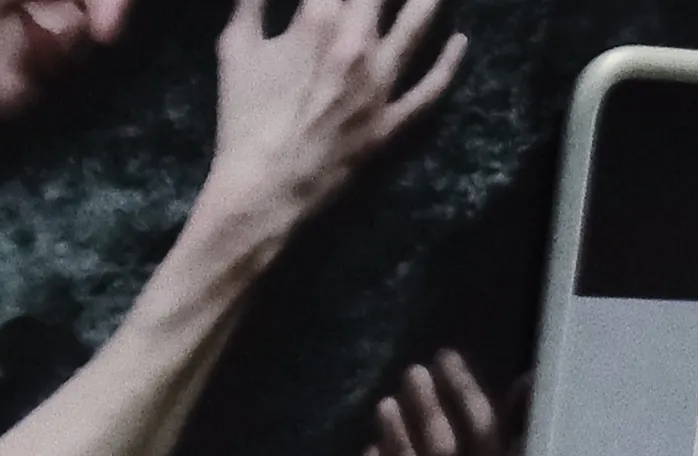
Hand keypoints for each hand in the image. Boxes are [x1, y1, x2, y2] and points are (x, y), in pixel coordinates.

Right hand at [202, 0, 465, 259]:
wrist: (263, 195)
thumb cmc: (244, 121)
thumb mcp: (236, 48)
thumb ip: (251, 0)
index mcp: (317, 20)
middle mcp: (356, 45)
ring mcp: (379, 86)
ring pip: (418, 25)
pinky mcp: (390, 124)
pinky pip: (429, 91)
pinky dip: (449, 64)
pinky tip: (461, 41)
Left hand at [356, 352, 519, 455]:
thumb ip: (503, 433)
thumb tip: (530, 380)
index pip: (486, 439)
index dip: (466, 393)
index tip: (446, 357)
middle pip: (448, 455)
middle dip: (429, 408)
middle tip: (411, 372)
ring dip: (398, 439)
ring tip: (384, 405)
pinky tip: (368, 453)